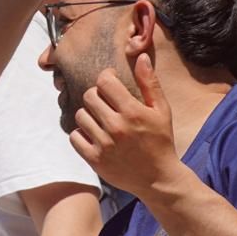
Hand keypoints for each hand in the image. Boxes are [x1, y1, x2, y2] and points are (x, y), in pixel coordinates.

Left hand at [69, 54, 186, 198]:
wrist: (159, 179)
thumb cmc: (161, 141)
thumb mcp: (162, 111)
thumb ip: (150, 83)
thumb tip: (141, 57)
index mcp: (133, 112)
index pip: (104, 81)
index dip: (106, 78)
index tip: (111, 84)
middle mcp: (116, 127)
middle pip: (89, 96)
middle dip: (96, 96)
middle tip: (106, 103)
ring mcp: (104, 144)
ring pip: (80, 115)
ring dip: (89, 115)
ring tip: (101, 120)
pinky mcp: (95, 159)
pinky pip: (75, 137)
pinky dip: (81, 134)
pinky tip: (94, 135)